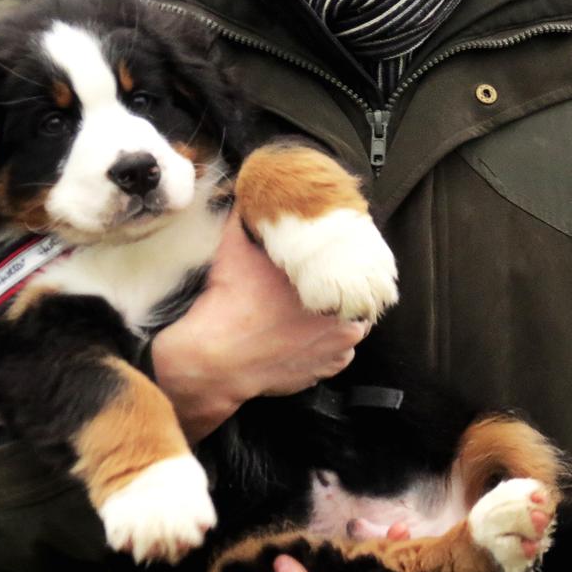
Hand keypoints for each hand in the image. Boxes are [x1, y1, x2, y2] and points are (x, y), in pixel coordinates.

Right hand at [151, 214, 368, 440]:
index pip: (357, 269)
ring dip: (329, 324)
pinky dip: (318, 351)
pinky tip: (297, 339)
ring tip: (303, 315)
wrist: (214, 359)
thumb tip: (247, 194)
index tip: (328, 263)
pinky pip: (330, 360)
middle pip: (353, 301)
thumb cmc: (231, 305)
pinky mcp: (318, 376)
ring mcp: (334, 355)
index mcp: (336, 286)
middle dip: (336, 294)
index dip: (343, 264)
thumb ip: (248, 217)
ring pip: (344, 332)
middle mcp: (345, 325)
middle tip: (310, 288)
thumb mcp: (237, 246)